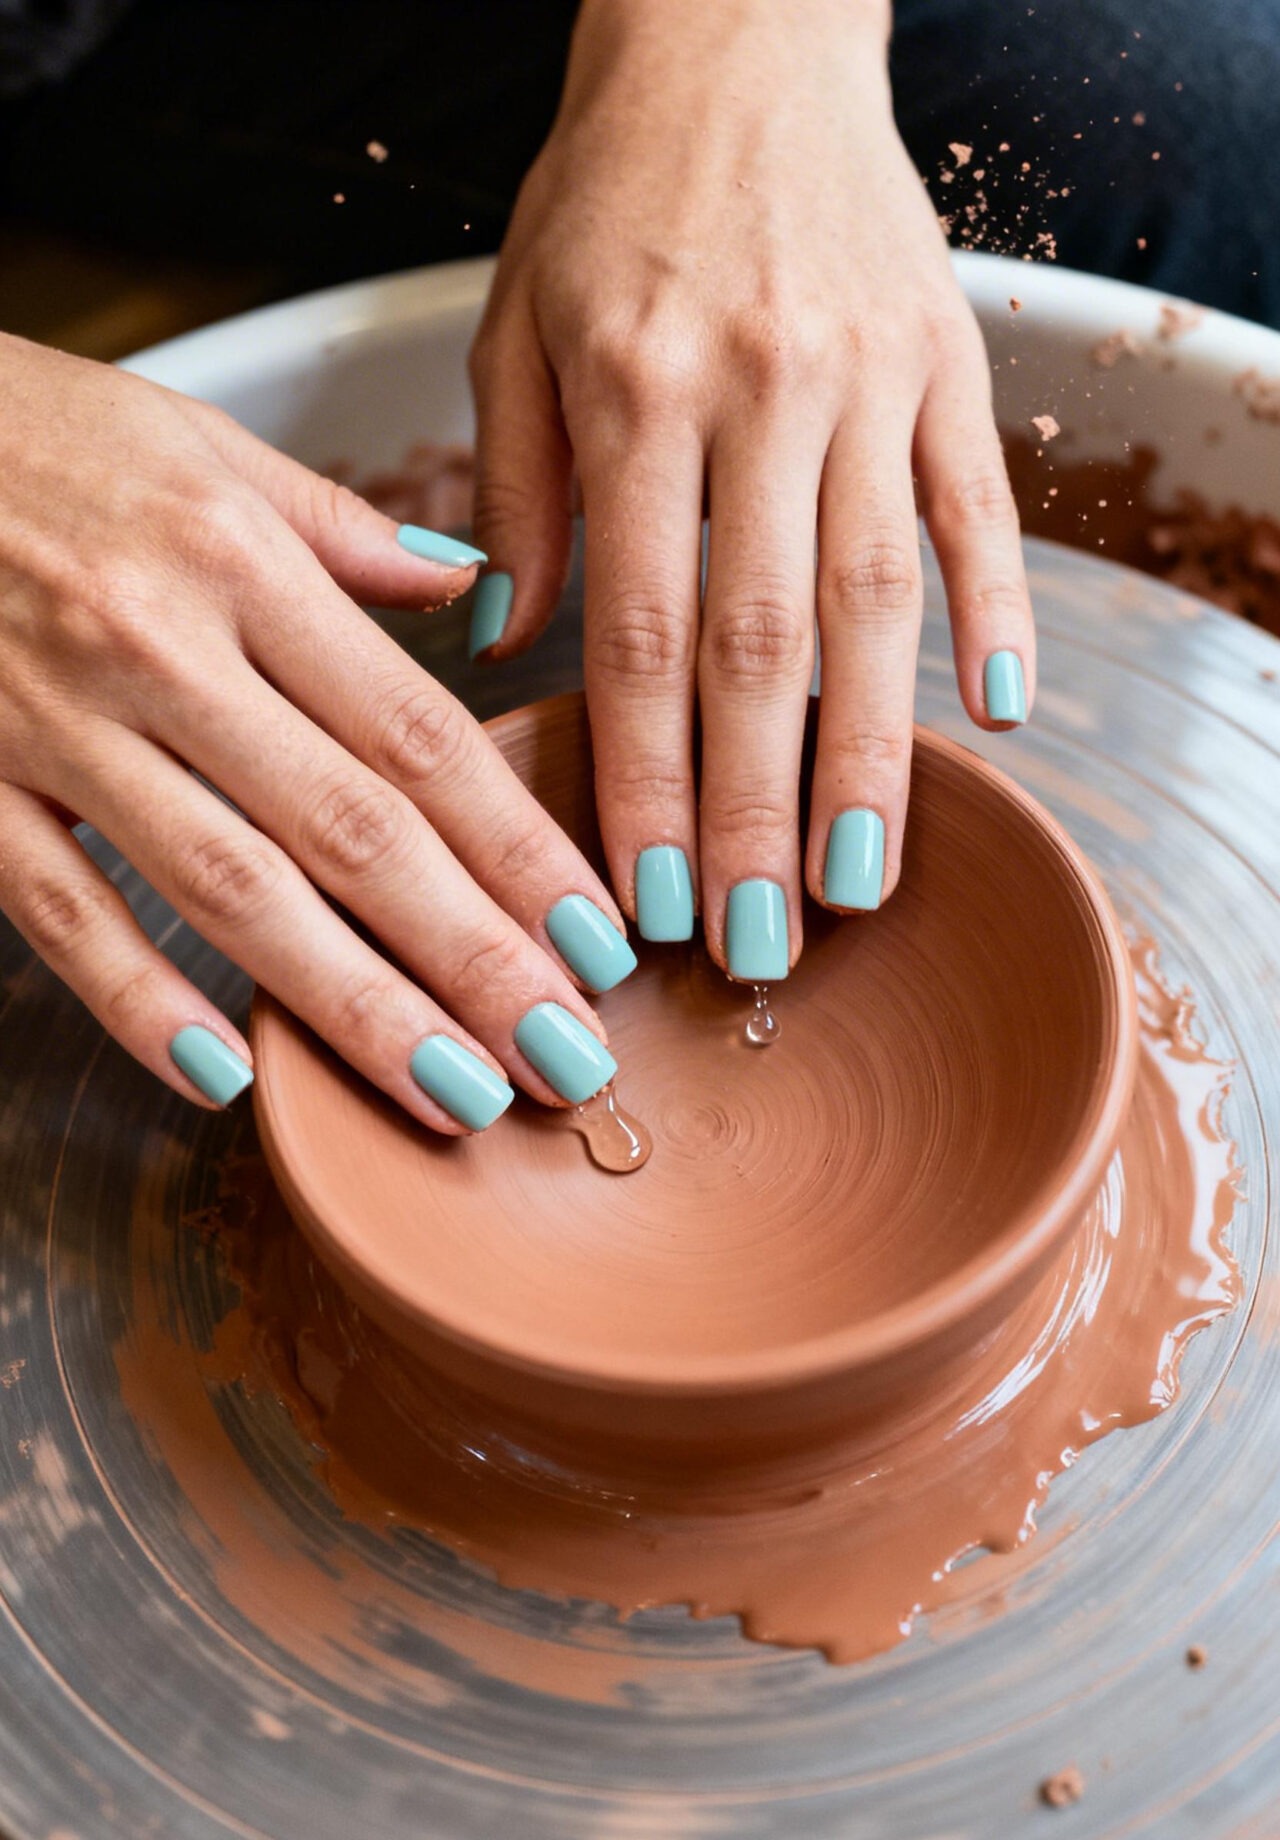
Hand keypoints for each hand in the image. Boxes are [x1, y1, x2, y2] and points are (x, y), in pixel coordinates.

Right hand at [0, 334, 632, 1126]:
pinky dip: (139, 999)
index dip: (518, 848)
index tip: (597, 937)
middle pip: (351, 831)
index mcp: (239, 564)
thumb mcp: (202, 445)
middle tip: (565, 1057)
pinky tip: (227, 1075)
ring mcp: (59, 727)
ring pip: (230, 890)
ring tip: (453, 1093)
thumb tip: (471, 586)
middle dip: (472, 959)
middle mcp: (162, 651)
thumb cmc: (36, 436)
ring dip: (353, 1006)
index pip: (415, 734)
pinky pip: (60, 911)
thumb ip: (343, 528)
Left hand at [468, 0, 1034, 974]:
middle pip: (762, 644)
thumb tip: (504, 651)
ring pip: (877, 597)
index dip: (645, 778)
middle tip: (758, 943)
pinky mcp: (950, 361)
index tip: (648, 897)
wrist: (738, 40)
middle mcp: (762, 390)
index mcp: (636, 389)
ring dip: (873, 754)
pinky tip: (1000, 713)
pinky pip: (981, 503)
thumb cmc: (610, 193)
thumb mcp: (517, 325)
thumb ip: (515, 496)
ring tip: (863, 880)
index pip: (641, 630)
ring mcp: (871, 377)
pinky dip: (998, 608)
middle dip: (757, 811)